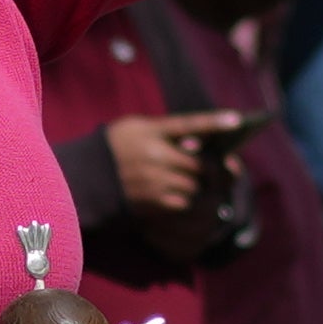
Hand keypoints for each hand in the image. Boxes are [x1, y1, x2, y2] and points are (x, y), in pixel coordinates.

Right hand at [98, 111, 229, 217]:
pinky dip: (192, 200)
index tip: (237, 120)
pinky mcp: (150, 202)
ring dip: (207, 187)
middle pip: (199, 163)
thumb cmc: (117, 146)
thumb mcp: (138, 129)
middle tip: (232, 172)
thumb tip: (203, 143)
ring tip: (215, 186)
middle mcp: (153, 156)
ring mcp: (152, 181)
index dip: (213, 123)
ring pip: (194, 186)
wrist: (84, 177)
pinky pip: (183, 203)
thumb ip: (168, 132)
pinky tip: (194, 198)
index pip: (188, 124)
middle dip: (219, 169)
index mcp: (150, 131)